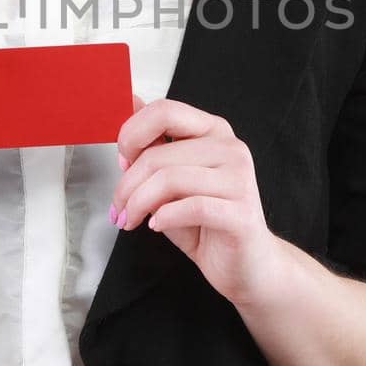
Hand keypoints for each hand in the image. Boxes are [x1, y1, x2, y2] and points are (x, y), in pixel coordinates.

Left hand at [111, 94, 277, 307]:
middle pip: (158, 154)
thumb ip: (153, 144)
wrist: (246, 264)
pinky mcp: (241, 213)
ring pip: (170, 180)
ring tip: (130, 220)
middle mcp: (231, 148)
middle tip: (118, 208)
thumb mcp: (171, 179)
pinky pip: (191, 207)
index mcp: (213, 131)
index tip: (121, 161)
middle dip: (126, 185)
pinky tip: (157, 225)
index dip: (131, 135)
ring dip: (138, 204)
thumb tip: (130, 101)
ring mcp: (240, 179)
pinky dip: (164, 218)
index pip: (164, 110)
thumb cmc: (205, 222)